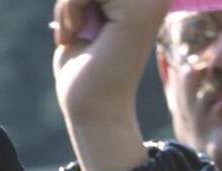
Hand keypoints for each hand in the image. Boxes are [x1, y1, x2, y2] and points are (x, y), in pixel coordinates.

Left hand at [52, 0, 170, 170]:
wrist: (91, 108)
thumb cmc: (85, 66)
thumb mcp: (85, 11)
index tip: (81, 12)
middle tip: (73, 25)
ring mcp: (151, 0)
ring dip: (70, 3)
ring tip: (74, 31)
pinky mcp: (138, 11)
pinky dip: (70, 10)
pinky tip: (75, 34)